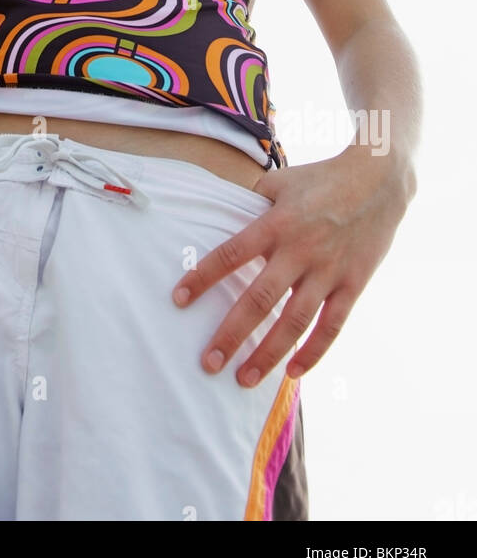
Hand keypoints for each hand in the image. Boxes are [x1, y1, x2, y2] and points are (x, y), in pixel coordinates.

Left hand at [171, 144, 413, 387]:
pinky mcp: (353, 284)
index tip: (178, 300)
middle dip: (231, 334)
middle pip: (259, 299)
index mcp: (276, 223)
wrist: (379, 178)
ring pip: (294, 322)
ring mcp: (329, 270)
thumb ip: (251, 205)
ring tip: (244, 379)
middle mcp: (300, 250)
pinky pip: (331, 326)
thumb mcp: (279, 182)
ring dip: (267, 354)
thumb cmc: (320, 179)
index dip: (203, 277)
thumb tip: (221, 220)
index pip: (231, 254)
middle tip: (209, 363)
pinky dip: (313, 352)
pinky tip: (292, 372)